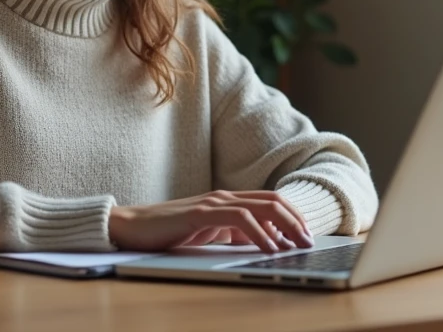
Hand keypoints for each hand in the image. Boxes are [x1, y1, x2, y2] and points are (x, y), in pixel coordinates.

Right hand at [108, 190, 313, 253]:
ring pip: (261, 206)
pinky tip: (269, 247)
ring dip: (284, 226)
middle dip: (296, 220)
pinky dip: (258, 232)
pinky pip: (238, 219)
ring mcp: (212, 202)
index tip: (306, 234)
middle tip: (310, 241)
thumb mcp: (208, 235)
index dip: (292, 215)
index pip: (270, 201)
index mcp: (227, 200)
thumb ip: (232, 235)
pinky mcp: (200, 213)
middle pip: (272, 200)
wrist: (132, 227)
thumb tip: (263, 244)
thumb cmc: (168, 233)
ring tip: (296, 245)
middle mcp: (223, 196)